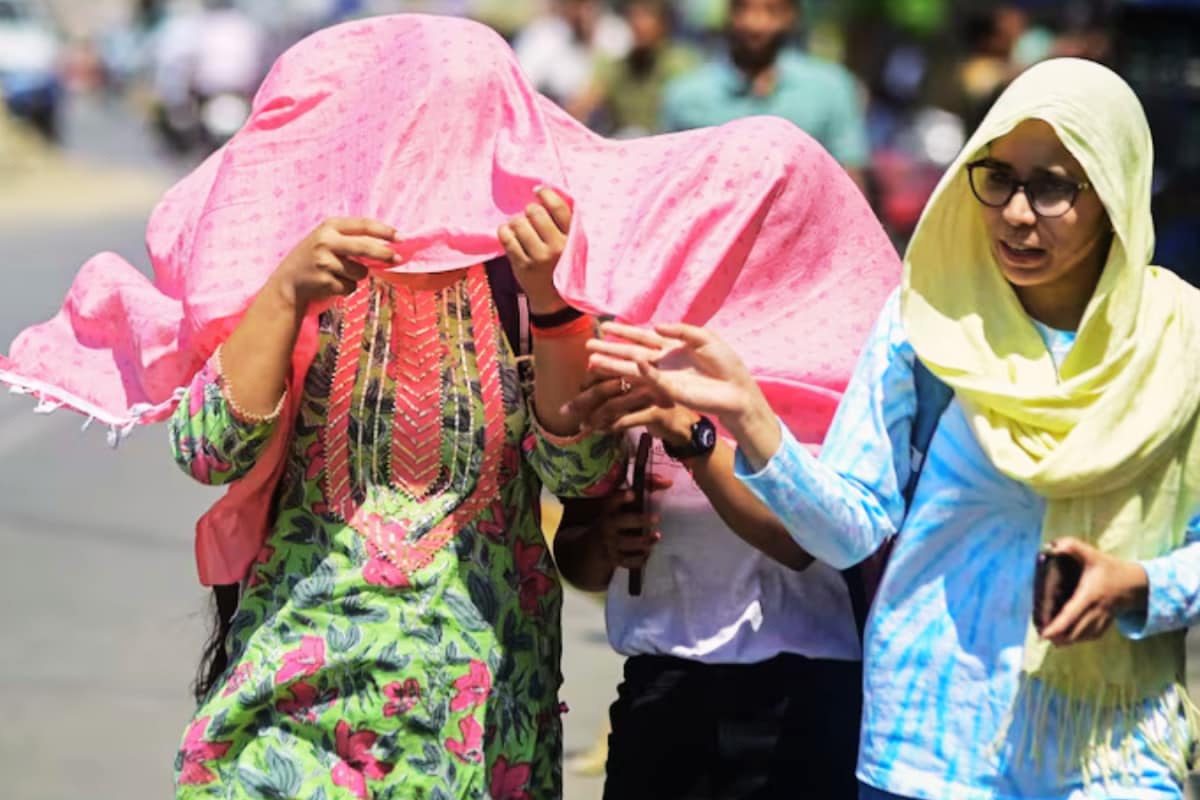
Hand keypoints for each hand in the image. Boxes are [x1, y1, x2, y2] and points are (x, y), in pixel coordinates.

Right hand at [268, 217, 398, 311]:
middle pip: (365, 247)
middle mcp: (326, 242)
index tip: (401, 237)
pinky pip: (351, 286)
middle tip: (397, 258)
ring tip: (339, 273)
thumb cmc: (315, 257)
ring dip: (357, 275)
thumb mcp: (328, 239)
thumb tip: (388, 245)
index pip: (363, 225)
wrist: (288, 281)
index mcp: (329, 226)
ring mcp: (325, 263)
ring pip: (360, 271)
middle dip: (384, 253)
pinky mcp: (326, 282)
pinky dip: (347, 287)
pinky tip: (331, 283)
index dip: (384, 231)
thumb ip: (352, 238)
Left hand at [497, 187, 571, 312]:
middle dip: (530, 210)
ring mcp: (538, 258)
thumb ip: (566, 224)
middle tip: (530, 216)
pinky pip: (506, 238)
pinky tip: (510, 234)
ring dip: (517, 222)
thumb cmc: (564, 266)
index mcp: (573, 240)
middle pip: (535, 213)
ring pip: (518, 224)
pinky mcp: (522, 266)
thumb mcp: (575, 246)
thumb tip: (546, 192)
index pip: (559, 208)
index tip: (539, 191)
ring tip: (521, 228)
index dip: (546, 194)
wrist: (556, 302)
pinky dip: (505, 232)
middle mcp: (557, 248)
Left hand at [564, 372, 696, 447]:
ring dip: (594, 417)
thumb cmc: (655, 408)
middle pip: (604, 387)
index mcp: (635, 369)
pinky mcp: (655, 413)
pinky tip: (600, 431)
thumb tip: (585, 392)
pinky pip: (626, 420)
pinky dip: (610, 427)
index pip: (605, 371)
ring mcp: (650, 395)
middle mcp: (642, 378)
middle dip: (582, 400)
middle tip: (565, 411)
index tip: (576, 394)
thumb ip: (615, 391)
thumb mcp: (634, 396)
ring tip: (583, 426)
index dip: (587, 382)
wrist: (684, 426)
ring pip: (613, 405)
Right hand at [586, 322, 769, 434]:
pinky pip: (653, 379)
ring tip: (593, 361)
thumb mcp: (705, 337)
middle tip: (588, 345)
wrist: (737, 389)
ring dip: (614, 365)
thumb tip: (655, 326)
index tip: (606, 326)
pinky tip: (633, 363)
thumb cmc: (724, 363)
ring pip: (634, 369)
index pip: (642, 337)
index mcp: (670, 347)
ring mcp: (664, 377)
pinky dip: (644, 372)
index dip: (624, 331)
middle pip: (630, 353)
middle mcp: (662, 362)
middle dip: (610, 349)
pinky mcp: (670, 390)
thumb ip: (681, 330)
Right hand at [597, 475, 672, 570]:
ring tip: (657, 536)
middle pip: (622, 522)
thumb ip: (643, 493)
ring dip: (643, 541)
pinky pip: (628, 561)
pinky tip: (648, 553)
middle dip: (640, 520)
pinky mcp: (614, 559)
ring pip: (626, 543)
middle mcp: (607, 526)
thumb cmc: (614, 522)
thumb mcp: (620, 509)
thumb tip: (668, 483)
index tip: (633, 493)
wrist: (593, 548)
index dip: (621, 497)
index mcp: (608, 511)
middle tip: (657, 517)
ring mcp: (610, 544)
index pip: (612, 502)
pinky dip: (639, 559)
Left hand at [1040, 538, 1149, 646]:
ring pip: (1082, 637)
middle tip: (1041, 636)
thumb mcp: (1092, 554)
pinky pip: (1091, 636)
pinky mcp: (1106, 625)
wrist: (1136, 583)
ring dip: (1066, 640)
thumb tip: (1054, 545)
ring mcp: (1102, 620)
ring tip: (1051, 638)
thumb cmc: (1109, 568)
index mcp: (1089, 595)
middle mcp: (1096, 611)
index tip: (1044, 634)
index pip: (1072, 614)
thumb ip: (1073, 547)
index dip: (1057, 626)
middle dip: (1057, 637)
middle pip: (1075, 632)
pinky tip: (1066, 639)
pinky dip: (1078, 639)